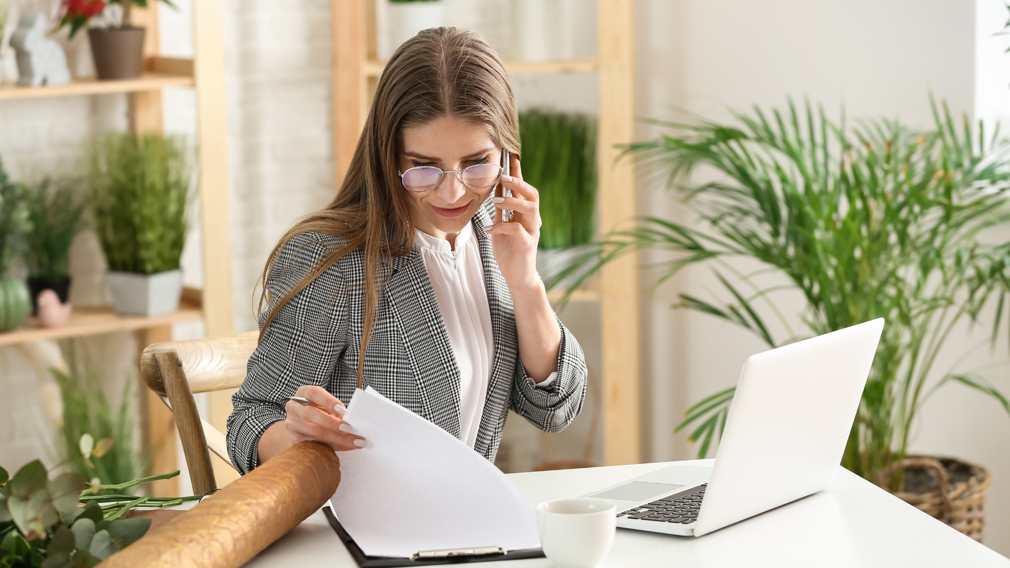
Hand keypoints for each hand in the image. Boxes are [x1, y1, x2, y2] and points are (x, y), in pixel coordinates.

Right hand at [283, 385, 364, 451]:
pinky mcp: (294, 440)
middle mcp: (293, 407)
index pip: (313, 393)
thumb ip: (337, 411)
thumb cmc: (319, 411)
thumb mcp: (326, 406)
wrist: (303, 424)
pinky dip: (334, 446)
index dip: (328, 401)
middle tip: (350, 429)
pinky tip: (347, 447)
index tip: (343, 410)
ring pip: (314, 432)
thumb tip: (354, 421)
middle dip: (333, 423)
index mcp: (303, 393)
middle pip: (311, 414)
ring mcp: (292, 424)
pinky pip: (315, 445)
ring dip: (337, 438)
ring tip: (354, 441)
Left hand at [485, 154, 540, 289]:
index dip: (518, 173)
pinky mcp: (528, 244)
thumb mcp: (501, 227)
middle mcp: (532, 220)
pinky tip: (489, 229)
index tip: (511, 157)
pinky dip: (502, 227)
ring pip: (530, 208)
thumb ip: (500, 211)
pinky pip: (518, 230)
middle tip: (503, 177)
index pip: (523, 189)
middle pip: (532, 194)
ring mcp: (532, 231)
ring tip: (497, 200)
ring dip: (513, 201)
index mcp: (525, 214)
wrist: (518, 277)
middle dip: (518, 183)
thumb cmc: (510, 252)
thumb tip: (495, 190)